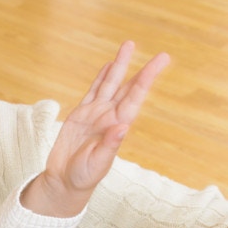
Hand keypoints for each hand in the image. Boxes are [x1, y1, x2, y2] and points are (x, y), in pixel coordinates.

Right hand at [23, 42, 168, 216]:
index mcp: (117, 127)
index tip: (159, 64)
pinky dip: (101, 77)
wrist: (64, 181)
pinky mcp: (80, 114)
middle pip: (128, 88)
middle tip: (163, 56)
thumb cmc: (83, 177)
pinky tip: (108, 66)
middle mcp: (110, 117)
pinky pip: (93, 91)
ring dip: (120, 66)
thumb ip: (109, 146)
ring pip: (110, 84)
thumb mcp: (96, 164)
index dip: (146, 80)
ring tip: (129, 46)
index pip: (135, 98)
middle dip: (143, 71)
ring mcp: (96, 114)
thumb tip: (123, 127)